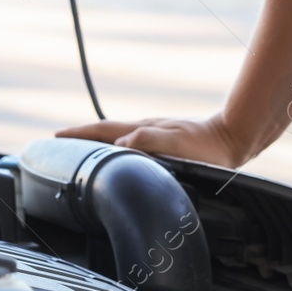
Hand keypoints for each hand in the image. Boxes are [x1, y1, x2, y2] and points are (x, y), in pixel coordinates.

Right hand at [55, 113, 245, 167]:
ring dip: (98, 144)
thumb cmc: (209, 146)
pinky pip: (132, 146)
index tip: (56, 137)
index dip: (77, 134)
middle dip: (82, 138)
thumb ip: (147, 140)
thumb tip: (120, 143)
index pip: (102, 131)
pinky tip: (122, 160)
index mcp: (143, 130)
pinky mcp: (165, 144)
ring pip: (118, 139)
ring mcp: (155, 136)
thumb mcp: (176, 144)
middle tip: (62, 146)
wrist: (235, 139)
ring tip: (84, 154)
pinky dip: (117, 150)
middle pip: (106, 132)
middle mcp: (146, 130)